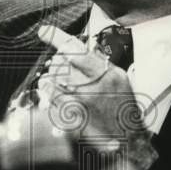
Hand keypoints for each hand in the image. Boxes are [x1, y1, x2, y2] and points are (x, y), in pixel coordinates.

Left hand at [36, 24, 148, 143]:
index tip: (44, 31)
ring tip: (54, 77)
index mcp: (108, 74)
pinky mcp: (72, 118)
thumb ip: (100, 62)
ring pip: (52, 80)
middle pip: (61, 64)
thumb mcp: (120, 78)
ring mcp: (82, 104)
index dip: (57, 38)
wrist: (126, 138)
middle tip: (59, 63)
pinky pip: (51, 99)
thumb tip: (78, 45)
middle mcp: (94, 87)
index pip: (77, 50)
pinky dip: (47, 92)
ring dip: (50, 76)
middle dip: (56, 61)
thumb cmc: (122, 106)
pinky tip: (49, 90)